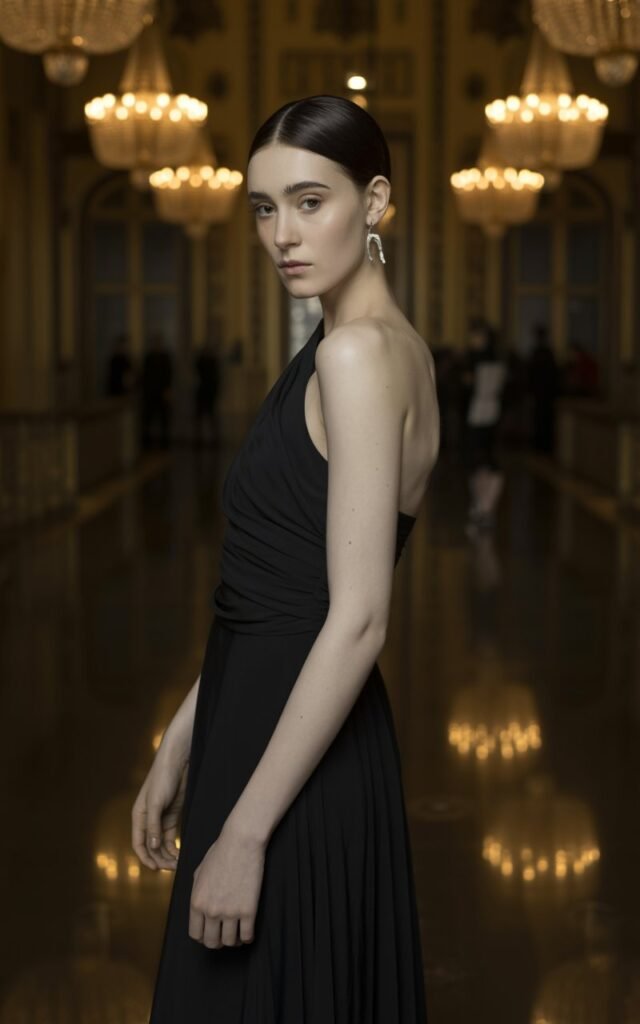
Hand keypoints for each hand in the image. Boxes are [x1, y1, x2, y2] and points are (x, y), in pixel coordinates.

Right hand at [131, 748, 188, 870]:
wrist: (178, 761)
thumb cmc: (162, 778)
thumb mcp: (156, 802)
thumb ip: (153, 825)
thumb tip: (153, 847)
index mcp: (139, 816)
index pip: (139, 843)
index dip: (145, 858)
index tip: (155, 869)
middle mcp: (148, 820)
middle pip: (151, 846)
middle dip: (160, 859)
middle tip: (172, 868)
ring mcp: (160, 818)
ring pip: (161, 843)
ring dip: (167, 854)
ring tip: (178, 864)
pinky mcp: (172, 815)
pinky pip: (170, 836)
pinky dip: (173, 846)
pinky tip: (180, 853)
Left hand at [189, 823, 265, 948]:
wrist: (241, 842)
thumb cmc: (220, 852)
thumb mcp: (199, 872)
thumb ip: (197, 892)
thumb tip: (200, 906)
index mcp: (196, 902)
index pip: (195, 934)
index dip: (203, 937)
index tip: (210, 933)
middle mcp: (211, 911)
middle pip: (211, 942)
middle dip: (217, 942)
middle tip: (224, 934)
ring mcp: (230, 912)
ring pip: (229, 942)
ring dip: (233, 940)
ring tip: (237, 932)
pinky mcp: (248, 911)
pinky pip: (247, 936)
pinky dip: (247, 938)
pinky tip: (248, 931)